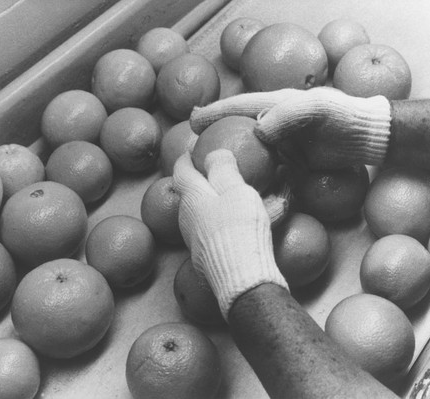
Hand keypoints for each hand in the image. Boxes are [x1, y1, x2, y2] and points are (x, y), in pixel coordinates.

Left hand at [173, 149, 288, 318]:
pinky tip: (247, 224)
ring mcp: (195, 240)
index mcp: (192, 197)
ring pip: (206, 214)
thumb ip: (222, 167)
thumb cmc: (239, 227)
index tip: (192, 148)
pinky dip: (229, 223)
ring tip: (243, 198)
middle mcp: (187, 218)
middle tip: (219, 172)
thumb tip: (213, 154)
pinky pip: (216, 232)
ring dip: (220, 203)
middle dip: (204, 181)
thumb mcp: (235, 189)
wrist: (241, 277)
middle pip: (192, 193)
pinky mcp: (205, 258)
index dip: (186, 157)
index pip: (181, 170)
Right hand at [190, 87, 391, 168]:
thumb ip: (289, 115)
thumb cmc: (345, 118)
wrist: (367, 136)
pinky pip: (266, 165)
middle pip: (238, 127)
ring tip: (209, 167)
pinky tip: (240, 184)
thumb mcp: (319, 109)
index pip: (240, 106)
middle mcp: (275, 121)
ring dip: (230, 156)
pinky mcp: (291, 158)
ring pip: (249, 148)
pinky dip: (251, 172)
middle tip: (191, 147)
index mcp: (277, 104)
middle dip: (215, 134)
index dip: (215, 112)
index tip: (193, 120)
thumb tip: (259, 130)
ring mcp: (282, 140)